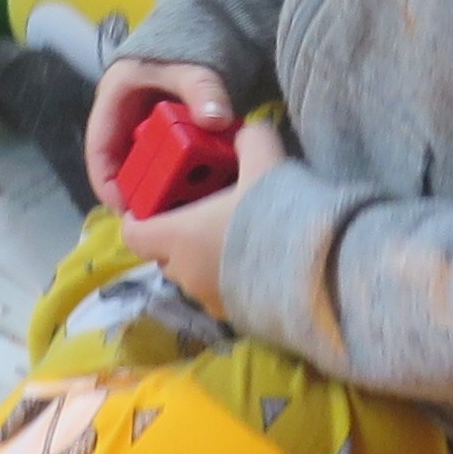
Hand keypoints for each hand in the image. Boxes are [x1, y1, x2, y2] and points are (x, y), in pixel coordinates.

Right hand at [85, 59, 234, 211]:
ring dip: (161, 189)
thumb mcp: (190, 68)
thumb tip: (216, 119)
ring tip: (183, 211)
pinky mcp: (165, 139)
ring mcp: (144, 132)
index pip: (98, 151)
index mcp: (113, 103)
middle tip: (162, 217)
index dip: (107, 184)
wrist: (202, 39)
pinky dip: (179, 179)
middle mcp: (123, 122)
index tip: (127, 209)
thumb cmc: (183, 50)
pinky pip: (166, 165)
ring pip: (145, 169)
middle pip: (122, 167)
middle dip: (139, 193)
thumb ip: (202, 90)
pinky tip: (199, 194)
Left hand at [119, 121, 285, 317]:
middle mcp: (186, 273)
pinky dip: (228, 280)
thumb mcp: (264, 160)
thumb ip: (249, 140)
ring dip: (203, 258)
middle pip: (164, 254)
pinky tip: (258, 264)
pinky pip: (221, 295)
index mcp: (177, 237)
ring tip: (235, 237)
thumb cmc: (275, 214)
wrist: (318, 274)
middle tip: (201, 213)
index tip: (156, 203)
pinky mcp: (237, 319)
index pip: (133, 233)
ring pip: (193, 276)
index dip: (139, 218)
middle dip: (175, 235)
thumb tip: (244, 134)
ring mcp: (210, 300)